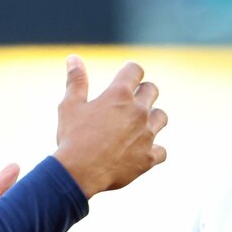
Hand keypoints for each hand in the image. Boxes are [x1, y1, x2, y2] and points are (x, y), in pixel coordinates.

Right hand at [53, 56, 166, 197]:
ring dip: (152, 118)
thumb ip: (76, 80)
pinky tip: (142, 151)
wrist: (79, 173)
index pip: (135, 70)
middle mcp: (138, 111)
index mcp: (119, 94)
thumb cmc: (72, 137)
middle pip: (152, 90)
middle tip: (130, 101)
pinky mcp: (149, 157)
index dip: (130, 71)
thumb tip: (73, 57)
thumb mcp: (70, 106)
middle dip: (143, 91)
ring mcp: (147, 135)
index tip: (126, 77)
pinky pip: (161, 150)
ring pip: (161, 117)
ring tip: (138, 125)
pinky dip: (154, 150)